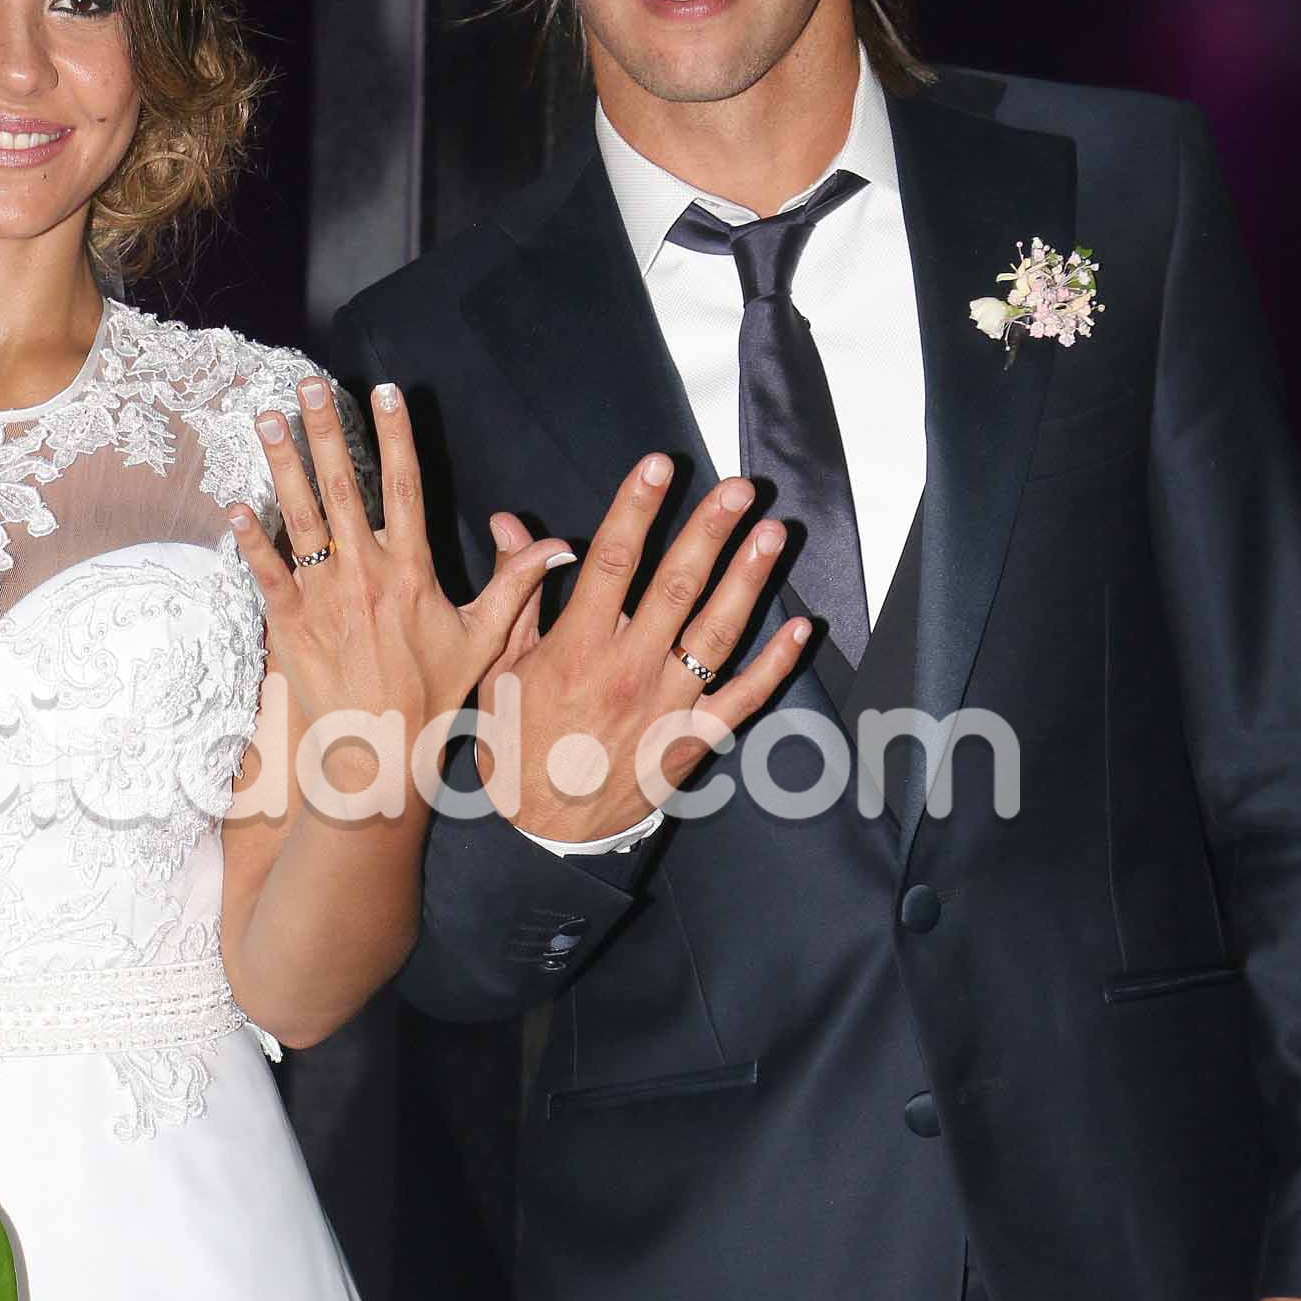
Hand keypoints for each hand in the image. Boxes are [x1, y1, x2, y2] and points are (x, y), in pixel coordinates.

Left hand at [229, 379, 570, 798]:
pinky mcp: (290, 624)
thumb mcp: (483, 638)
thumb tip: (561, 548)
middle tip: (308, 385)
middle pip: (344, 488)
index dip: (396, 436)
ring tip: (267, 419)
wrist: (379, 753)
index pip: (406, 488)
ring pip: (300, 518)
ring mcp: (324, 598)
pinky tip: (232, 504)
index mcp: (411, 572)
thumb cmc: (431, 695)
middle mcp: (365, 575)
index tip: (386, 392)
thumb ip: (517, 584)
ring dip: (282, 466)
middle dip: (325, 431)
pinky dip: (249, 540)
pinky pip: (266, 573)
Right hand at [479, 455, 808, 842]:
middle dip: (709, 531)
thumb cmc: (514, 748)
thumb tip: (512, 529)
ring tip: (772, 532)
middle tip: (739, 487)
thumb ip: (517, 595)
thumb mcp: (500, 668)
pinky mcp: (690, 741)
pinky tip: (800, 626)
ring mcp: (665, 706)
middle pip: (676, 586)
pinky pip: (742, 698)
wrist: (537, 834)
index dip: (635, 507)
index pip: (609, 561)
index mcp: (576, 648)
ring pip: (716, 632)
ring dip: (749, 580)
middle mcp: (627, 670)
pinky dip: (774, 663)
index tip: (658, 466)